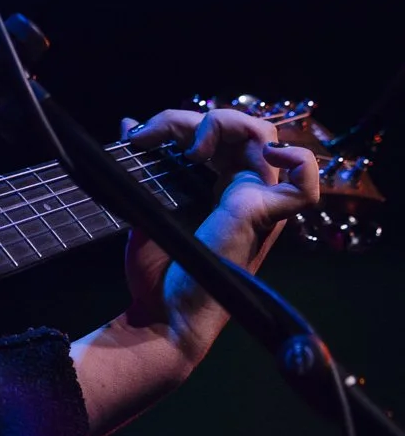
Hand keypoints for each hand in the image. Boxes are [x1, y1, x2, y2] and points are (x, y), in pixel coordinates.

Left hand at [72, 106, 319, 435]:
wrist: (158, 316)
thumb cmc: (154, 276)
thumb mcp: (142, 207)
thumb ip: (143, 167)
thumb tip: (129, 126)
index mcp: (222, 189)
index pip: (215, 134)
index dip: (175, 123)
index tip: (133, 135)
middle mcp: (245, 193)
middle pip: (237, 128)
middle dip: (189, 119)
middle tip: (145, 134)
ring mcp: (258, 204)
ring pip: (264, 137)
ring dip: (223, 124)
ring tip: (190, 146)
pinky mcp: (264, 217)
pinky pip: (305, 186)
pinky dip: (295, 160)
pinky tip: (260, 152)